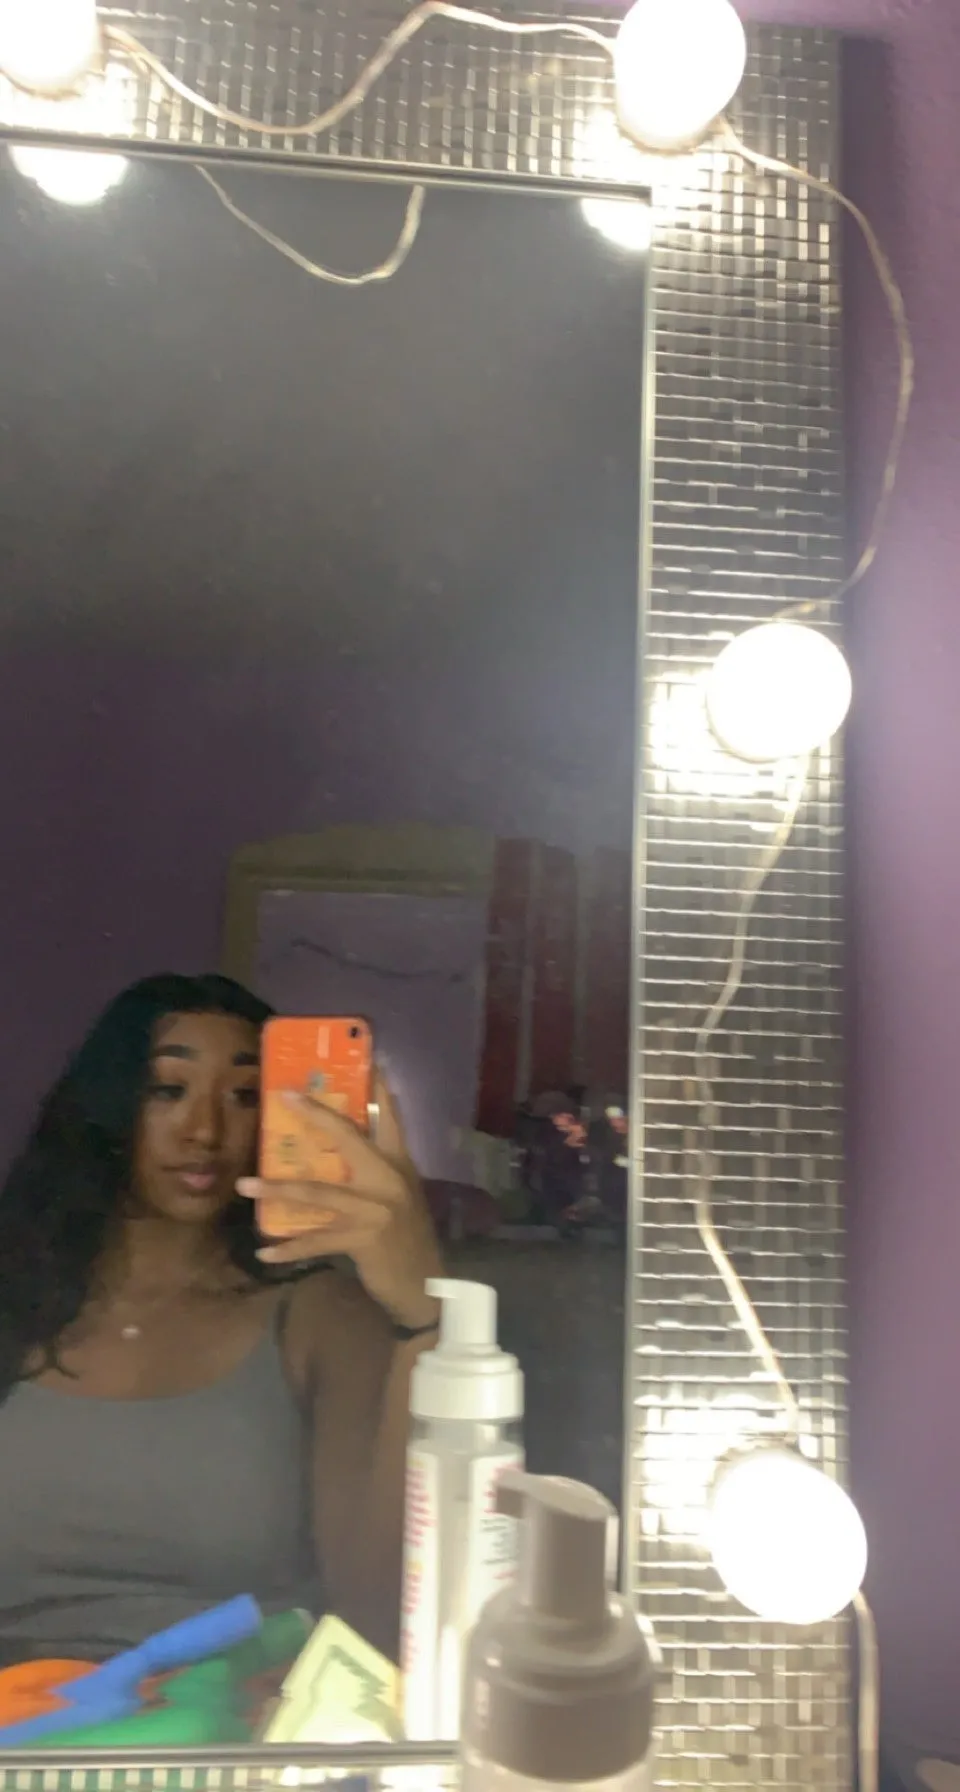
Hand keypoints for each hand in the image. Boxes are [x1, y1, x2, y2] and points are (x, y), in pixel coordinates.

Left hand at [237, 1076, 441, 1330]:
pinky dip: (288, 1248)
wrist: (424, 1284)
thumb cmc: (405, 1237)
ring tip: (244, 1184)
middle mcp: (389, 1180)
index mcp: (399, 1164)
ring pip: (319, 1192)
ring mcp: (376, 1210)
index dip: (376, 1087)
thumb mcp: (399, 1196)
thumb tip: (336, 1150)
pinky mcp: (362, 1240)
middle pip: (348, 1138)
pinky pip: (316, 1241)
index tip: (366, 1058)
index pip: (389, 1117)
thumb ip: (376, 1171)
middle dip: (314, 1115)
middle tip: (282, 1096)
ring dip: (278, 1188)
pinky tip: (264, 1252)